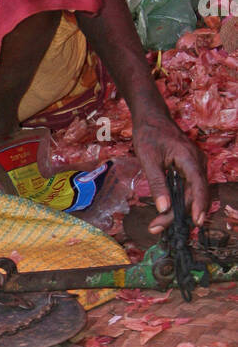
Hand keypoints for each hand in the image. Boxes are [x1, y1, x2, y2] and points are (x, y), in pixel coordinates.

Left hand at [131, 111, 208, 233]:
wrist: (151, 118)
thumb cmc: (149, 135)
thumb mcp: (148, 159)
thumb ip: (157, 183)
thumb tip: (163, 208)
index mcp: (189, 158)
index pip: (199, 185)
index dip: (198, 205)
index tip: (195, 222)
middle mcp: (197, 162)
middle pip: (195, 194)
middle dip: (179, 214)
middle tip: (157, 227)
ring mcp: (195, 165)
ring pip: (193, 193)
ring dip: (179, 210)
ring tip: (159, 225)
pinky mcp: (190, 168)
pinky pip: (190, 188)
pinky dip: (181, 202)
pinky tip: (168, 213)